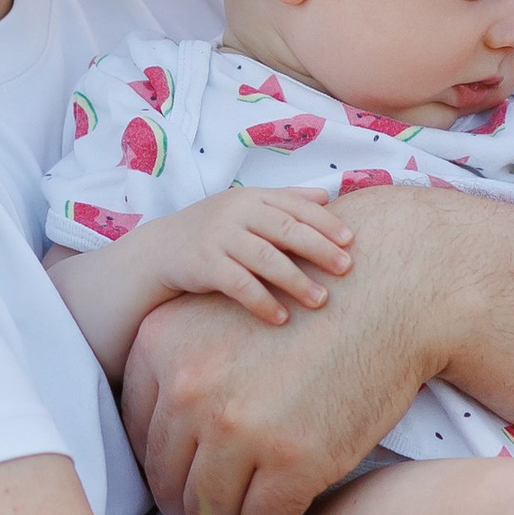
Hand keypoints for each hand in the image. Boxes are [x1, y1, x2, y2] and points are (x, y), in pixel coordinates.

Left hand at [119, 188, 446, 514]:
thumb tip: (166, 438)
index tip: (172, 489)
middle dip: (181, 513)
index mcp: (161, 345)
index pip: (136, 431)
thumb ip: (184, 362)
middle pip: (166, 476)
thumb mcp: (222, 312)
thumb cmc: (311, 303)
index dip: (156, 470)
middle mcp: (189, 387)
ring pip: (207, 511)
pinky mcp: (292, 463)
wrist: (388, 291)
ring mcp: (239, 428)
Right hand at [150, 187, 355, 328]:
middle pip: (286, 229)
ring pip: (265, 258)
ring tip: (321, 300)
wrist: (162, 248)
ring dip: (296, 281)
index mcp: (253, 196)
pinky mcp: (204, 264)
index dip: (325, 223)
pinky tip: (282, 318)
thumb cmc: (216, 228)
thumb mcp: (247, 206)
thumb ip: (285, 200)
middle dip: (319, 249)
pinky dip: (262, 302)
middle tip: (346, 269)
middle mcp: (236, 212)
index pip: (295, 206)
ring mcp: (219, 237)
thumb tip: (328, 197)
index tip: (351, 241)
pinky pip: (239, 285)